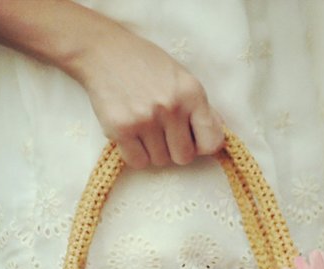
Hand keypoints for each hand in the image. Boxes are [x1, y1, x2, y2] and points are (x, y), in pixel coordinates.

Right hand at [71, 23, 224, 168]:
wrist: (103, 52)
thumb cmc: (146, 66)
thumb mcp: (181, 78)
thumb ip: (200, 108)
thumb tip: (219, 134)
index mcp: (192, 93)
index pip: (212, 142)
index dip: (202, 146)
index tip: (191, 138)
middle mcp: (171, 107)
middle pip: (184, 158)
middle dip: (174, 150)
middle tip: (163, 133)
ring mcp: (145, 120)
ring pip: (160, 161)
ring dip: (153, 151)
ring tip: (144, 128)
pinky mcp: (121, 129)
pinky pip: (138, 162)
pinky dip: (135, 154)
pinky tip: (131, 135)